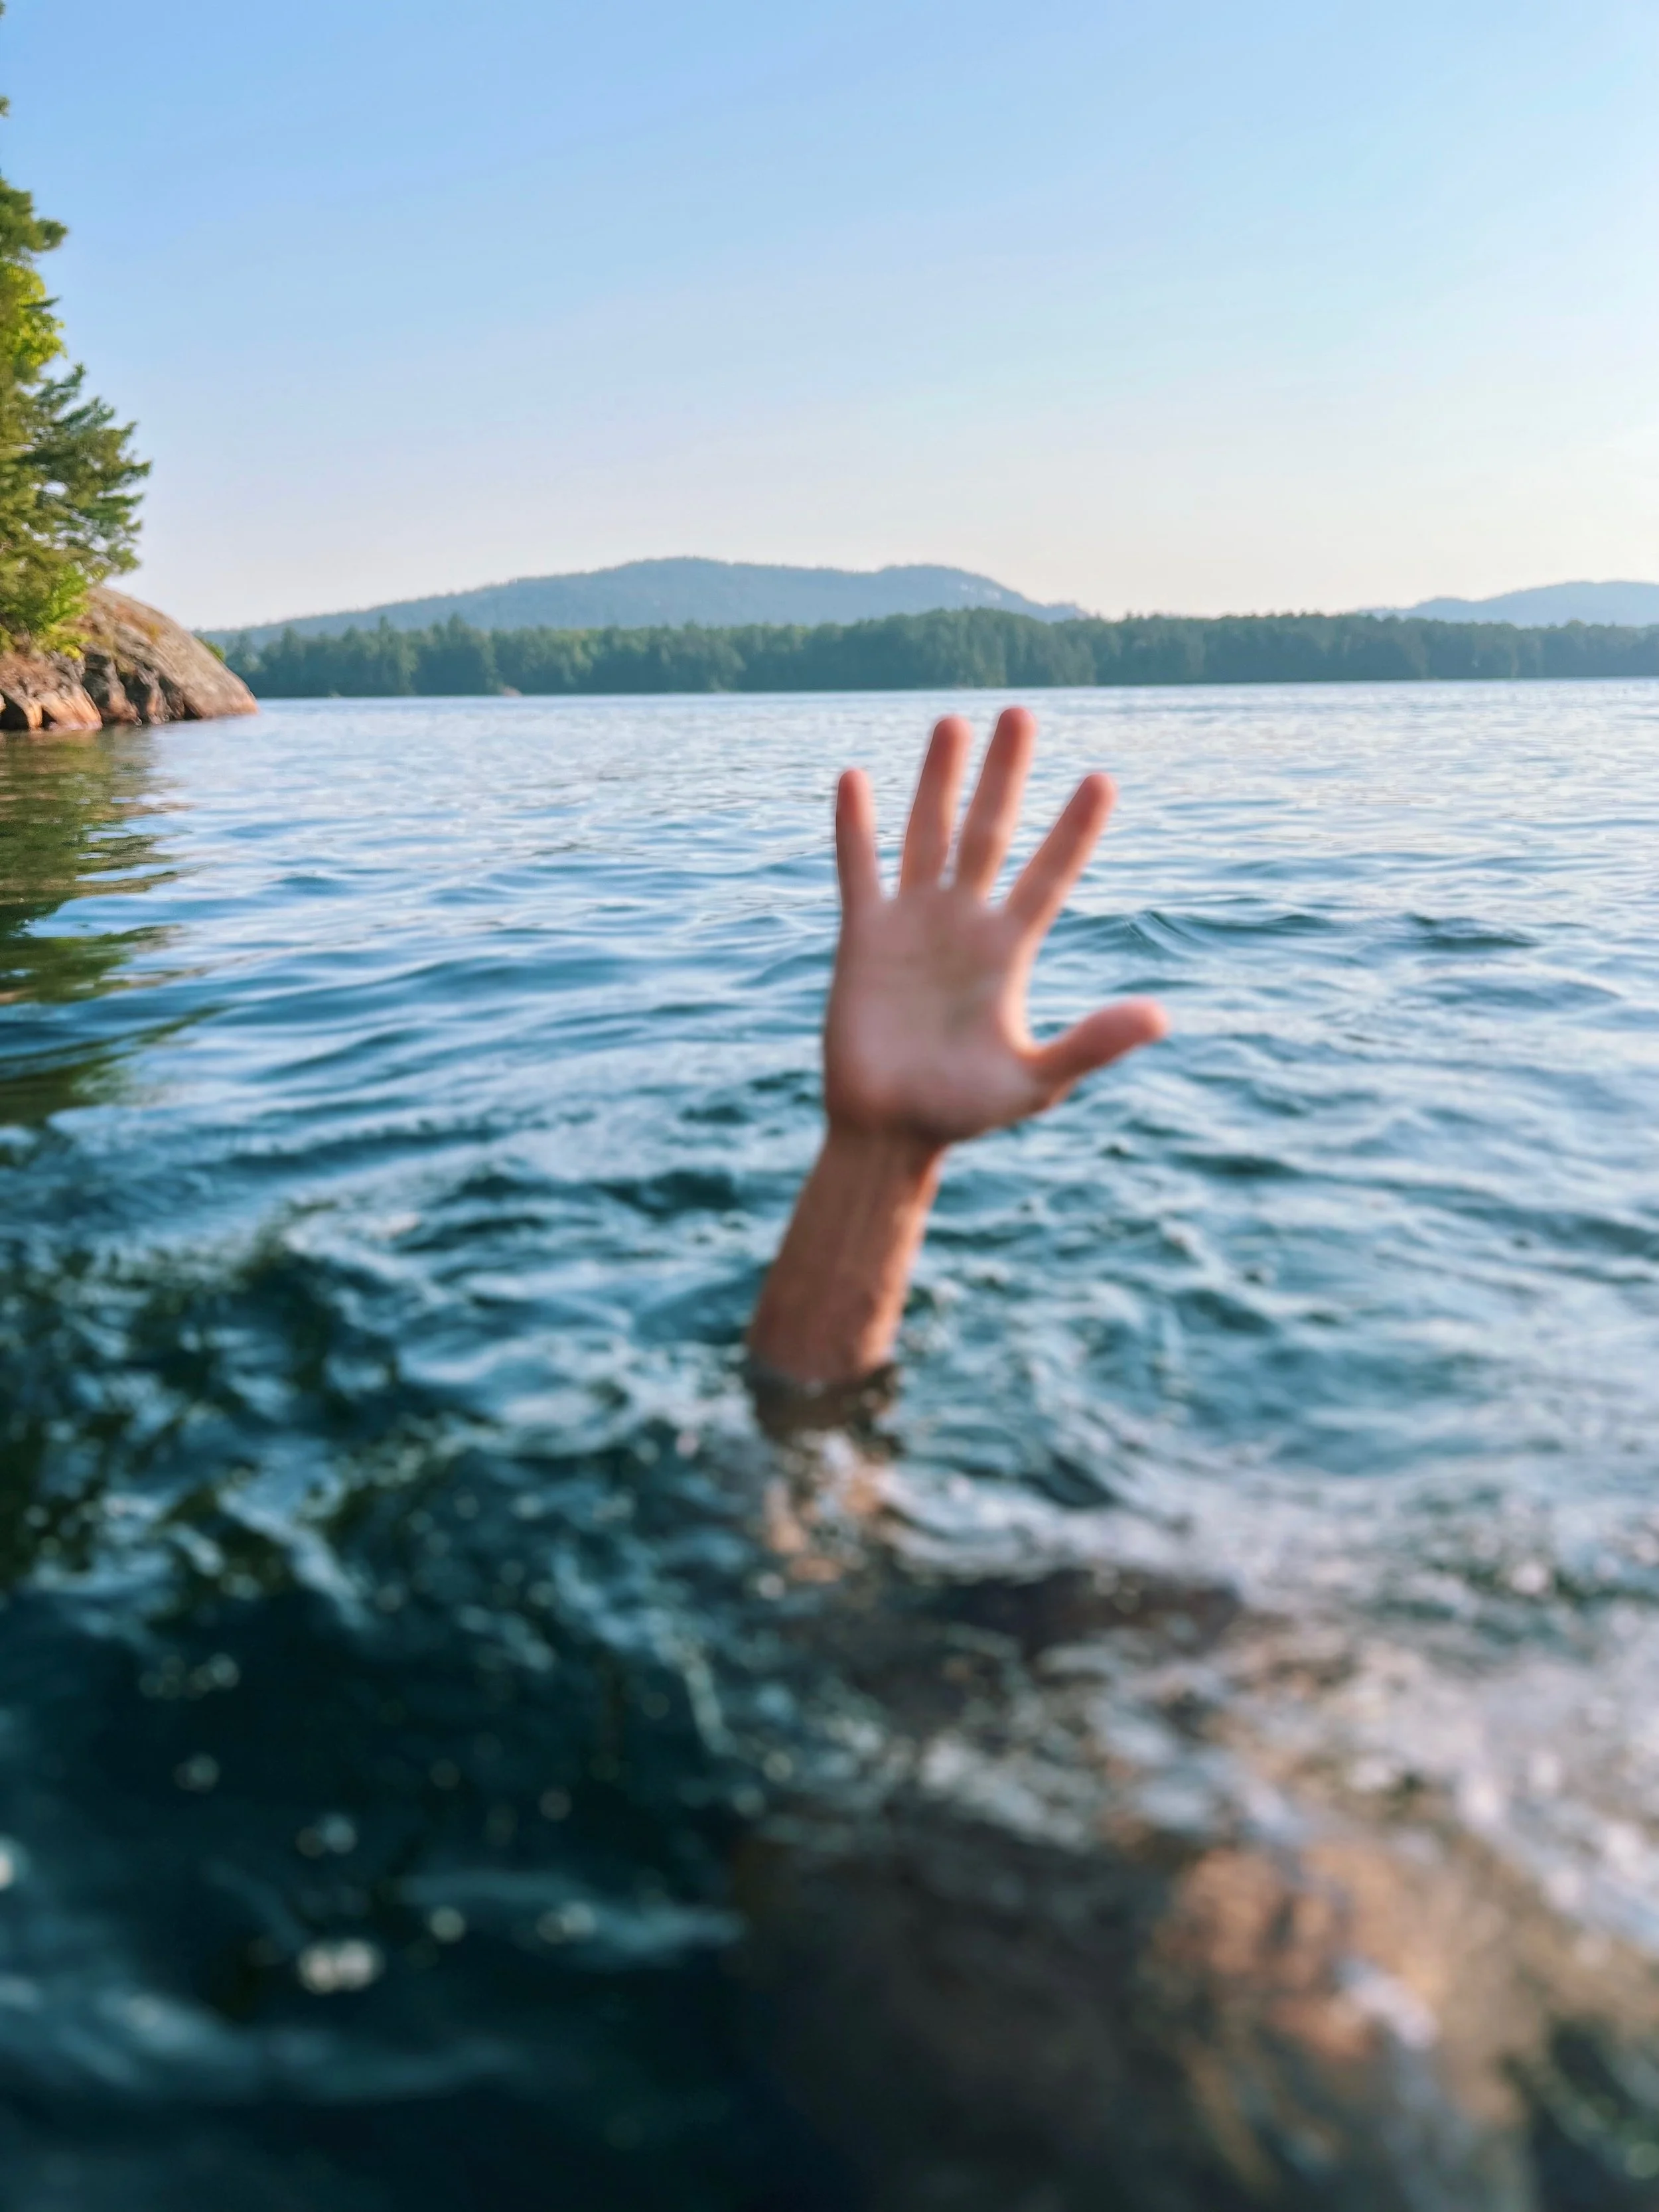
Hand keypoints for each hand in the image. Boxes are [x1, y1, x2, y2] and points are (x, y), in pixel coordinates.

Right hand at [826, 706, 1165, 1148]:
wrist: (890, 1130)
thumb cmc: (964, 1111)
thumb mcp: (1036, 1083)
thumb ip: (1092, 1045)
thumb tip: (1161, 1017)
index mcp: (1009, 950)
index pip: (1049, 875)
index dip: (1073, 830)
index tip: (1102, 779)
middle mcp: (964, 923)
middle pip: (988, 833)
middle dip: (1005, 775)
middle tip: (1021, 713)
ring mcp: (912, 923)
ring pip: (928, 835)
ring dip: (938, 782)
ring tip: (953, 722)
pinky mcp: (863, 937)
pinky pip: (860, 870)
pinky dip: (857, 828)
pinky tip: (857, 779)